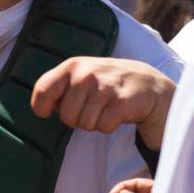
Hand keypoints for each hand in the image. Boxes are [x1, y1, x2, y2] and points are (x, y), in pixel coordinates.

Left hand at [31, 57, 175, 148]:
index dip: (42, 107)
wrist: (151, 86)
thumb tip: (43, 107)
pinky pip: (103, 127)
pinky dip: (110, 126)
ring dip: (96, 123)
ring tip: (107, 108)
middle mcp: (86, 73)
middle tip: (93, 108)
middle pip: (66, 116)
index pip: (43, 90)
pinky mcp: (121, 101)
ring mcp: (104, 86)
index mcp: (72, 65)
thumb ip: (62, 87)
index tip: (49, 111)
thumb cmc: (110, 84)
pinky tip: (119, 113)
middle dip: (78, 119)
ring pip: (85, 124)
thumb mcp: (84, 76)